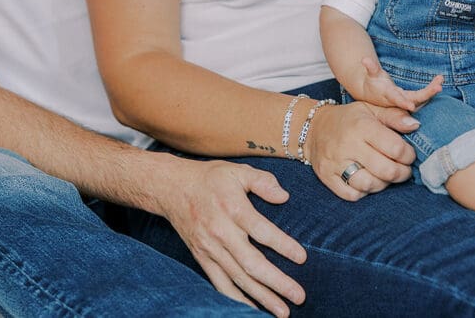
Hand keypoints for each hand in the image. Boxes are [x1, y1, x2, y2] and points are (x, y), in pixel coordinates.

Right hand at [156, 157, 306, 316]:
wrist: (172, 188)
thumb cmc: (210, 178)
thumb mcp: (237, 171)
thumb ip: (262, 182)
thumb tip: (284, 197)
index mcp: (233, 208)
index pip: (262, 231)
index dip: (283, 246)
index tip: (302, 258)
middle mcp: (221, 232)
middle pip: (251, 263)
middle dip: (276, 282)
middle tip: (299, 296)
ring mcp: (210, 248)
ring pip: (238, 278)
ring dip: (261, 297)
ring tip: (282, 311)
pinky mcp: (201, 257)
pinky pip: (220, 283)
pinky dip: (236, 299)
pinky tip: (253, 310)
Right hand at [302, 101, 418, 200]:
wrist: (314, 128)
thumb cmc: (350, 119)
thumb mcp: (371, 109)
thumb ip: (394, 116)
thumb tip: (416, 125)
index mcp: (361, 126)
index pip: (395, 149)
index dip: (409, 155)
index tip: (409, 155)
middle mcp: (348, 145)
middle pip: (386, 170)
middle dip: (402, 173)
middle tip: (403, 170)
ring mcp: (335, 162)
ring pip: (369, 185)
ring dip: (384, 184)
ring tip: (386, 175)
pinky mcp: (326, 176)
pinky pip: (351, 195)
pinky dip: (364, 192)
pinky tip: (368, 182)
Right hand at [358, 57, 442, 110]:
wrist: (375, 94)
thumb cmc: (373, 83)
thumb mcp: (371, 75)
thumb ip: (370, 68)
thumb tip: (364, 59)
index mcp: (389, 95)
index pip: (397, 99)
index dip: (403, 102)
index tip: (411, 106)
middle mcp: (400, 100)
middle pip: (415, 99)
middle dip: (427, 94)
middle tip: (439, 87)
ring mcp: (407, 100)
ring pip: (422, 98)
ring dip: (432, 90)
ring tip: (441, 80)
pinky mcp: (412, 99)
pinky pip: (424, 95)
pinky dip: (432, 89)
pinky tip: (440, 81)